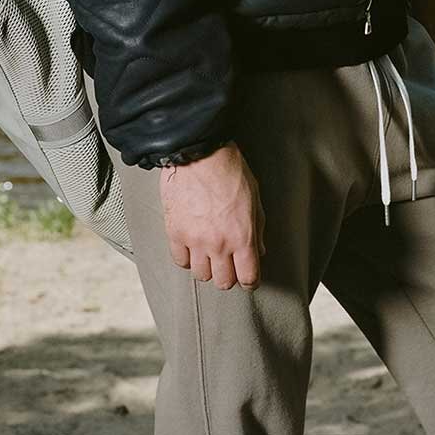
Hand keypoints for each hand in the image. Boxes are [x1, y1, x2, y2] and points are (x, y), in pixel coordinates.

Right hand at [159, 142, 266, 291]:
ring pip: (201, 275)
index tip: (248, 275)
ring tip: (209, 254)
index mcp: (242, 237)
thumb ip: (257, 229)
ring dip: (207, 267)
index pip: (248, 278)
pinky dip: (187, 258)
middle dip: (229, 275)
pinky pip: (180, 261)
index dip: (250, 279)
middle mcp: (218, 245)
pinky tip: (192, 247)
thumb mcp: (254, 198)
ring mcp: (195, 241)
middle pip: (224, 282)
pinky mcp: (175, 232)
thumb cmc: (229, 170)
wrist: (199, 152)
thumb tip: (258, 250)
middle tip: (229, 264)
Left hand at [406, 0, 434, 99]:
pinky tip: (398, 68)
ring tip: (403, 91)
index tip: (431, 118)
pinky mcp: (429, 34)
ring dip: (421, 78)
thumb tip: (420, 81)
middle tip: (412, 108)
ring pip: (433, 70)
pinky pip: (424, 57)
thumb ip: (427, 53)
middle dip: (431, 94)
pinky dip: (414, 64)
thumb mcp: (428, 26)